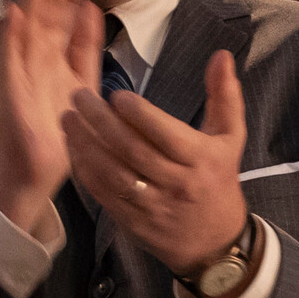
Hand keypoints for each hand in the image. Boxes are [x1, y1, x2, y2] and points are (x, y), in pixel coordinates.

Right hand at [0, 0, 102, 226]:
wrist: (32, 173)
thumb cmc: (55, 131)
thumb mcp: (79, 83)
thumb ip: (84, 48)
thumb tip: (91, 8)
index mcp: (54, 57)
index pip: (61, 14)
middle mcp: (35, 60)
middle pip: (44, 14)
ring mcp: (20, 74)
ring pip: (26, 28)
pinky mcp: (9, 93)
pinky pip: (8, 62)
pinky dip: (9, 38)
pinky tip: (13, 14)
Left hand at [63, 47, 251, 286]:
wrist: (214, 243)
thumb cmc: (218, 179)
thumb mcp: (230, 138)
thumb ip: (224, 96)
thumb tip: (221, 55)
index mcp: (201, 159)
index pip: (164, 133)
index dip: (138, 113)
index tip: (115, 94)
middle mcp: (176, 183)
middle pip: (133, 150)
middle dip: (101, 122)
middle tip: (79, 97)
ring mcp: (153, 205)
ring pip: (113, 173)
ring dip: (86, 145)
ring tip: (67, 119)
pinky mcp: (133, 221)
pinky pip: (104, 194)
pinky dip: (85, 171)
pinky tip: (73, 148)